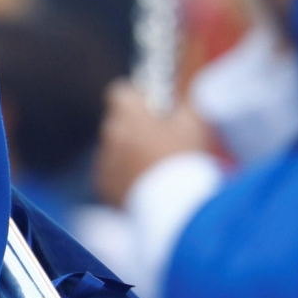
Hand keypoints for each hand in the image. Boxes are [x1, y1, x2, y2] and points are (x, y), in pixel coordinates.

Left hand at [93, 80, 210, 208]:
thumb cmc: (185, 158)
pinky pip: (112, 174)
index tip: (153, 109)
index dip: (137, 98)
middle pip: (118, 122)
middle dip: (135, 128)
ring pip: (115, 150)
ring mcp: (104, 160)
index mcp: (128, 112)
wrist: (175, 205)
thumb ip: (182, 105)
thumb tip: (179, 103)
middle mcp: (110, 133)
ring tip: (157, 168)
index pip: (119, 92)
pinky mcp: (104, 185)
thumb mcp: (194, 123)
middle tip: (160, 140)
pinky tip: (148, 185)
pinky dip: (124, 177)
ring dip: (129, 154)